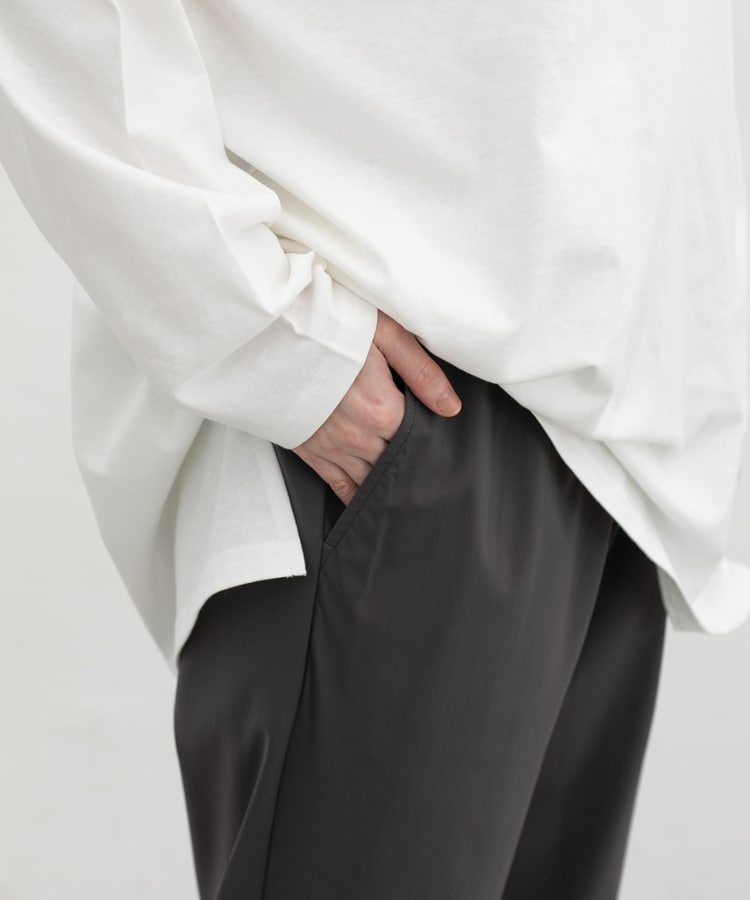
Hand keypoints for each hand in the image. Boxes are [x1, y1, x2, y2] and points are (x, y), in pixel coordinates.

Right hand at [292, 310, 461, 505]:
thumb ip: (421, 373)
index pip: (420, 441)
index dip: (434, 445)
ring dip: (389, 484)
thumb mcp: (385, 335)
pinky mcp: (310, 451)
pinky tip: (371, 502)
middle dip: (414, 467)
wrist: (272, 333)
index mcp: (382, 409)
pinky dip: (357, 497)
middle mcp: (358, 435)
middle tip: (434, 476)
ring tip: (409, 493)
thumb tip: (451, 407)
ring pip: (371, 480)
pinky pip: (339, 485)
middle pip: (397, 464)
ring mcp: (332, 447)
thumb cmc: (329, 326)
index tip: (446, 450)